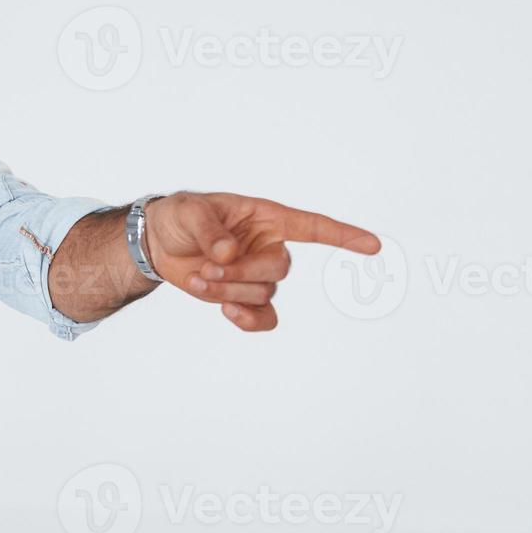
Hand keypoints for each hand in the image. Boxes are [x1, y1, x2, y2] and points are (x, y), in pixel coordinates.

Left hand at [143, 191, 379, 331]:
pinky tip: (227, 313)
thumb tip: (228, 253)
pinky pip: (263, 318)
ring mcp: (257, 274)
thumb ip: (210, 231)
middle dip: (243, 274)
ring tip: (197, 278)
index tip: (373, 246)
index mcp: (265, 218)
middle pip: (279, 269)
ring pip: (263, 293)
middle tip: (207, 268)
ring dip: (229, 292)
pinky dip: (248, 320)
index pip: (312, 226)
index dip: (343, 235)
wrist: (158, 241)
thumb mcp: (189, 212)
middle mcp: (268, 246)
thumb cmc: (180, 216)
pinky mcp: (243, 297)